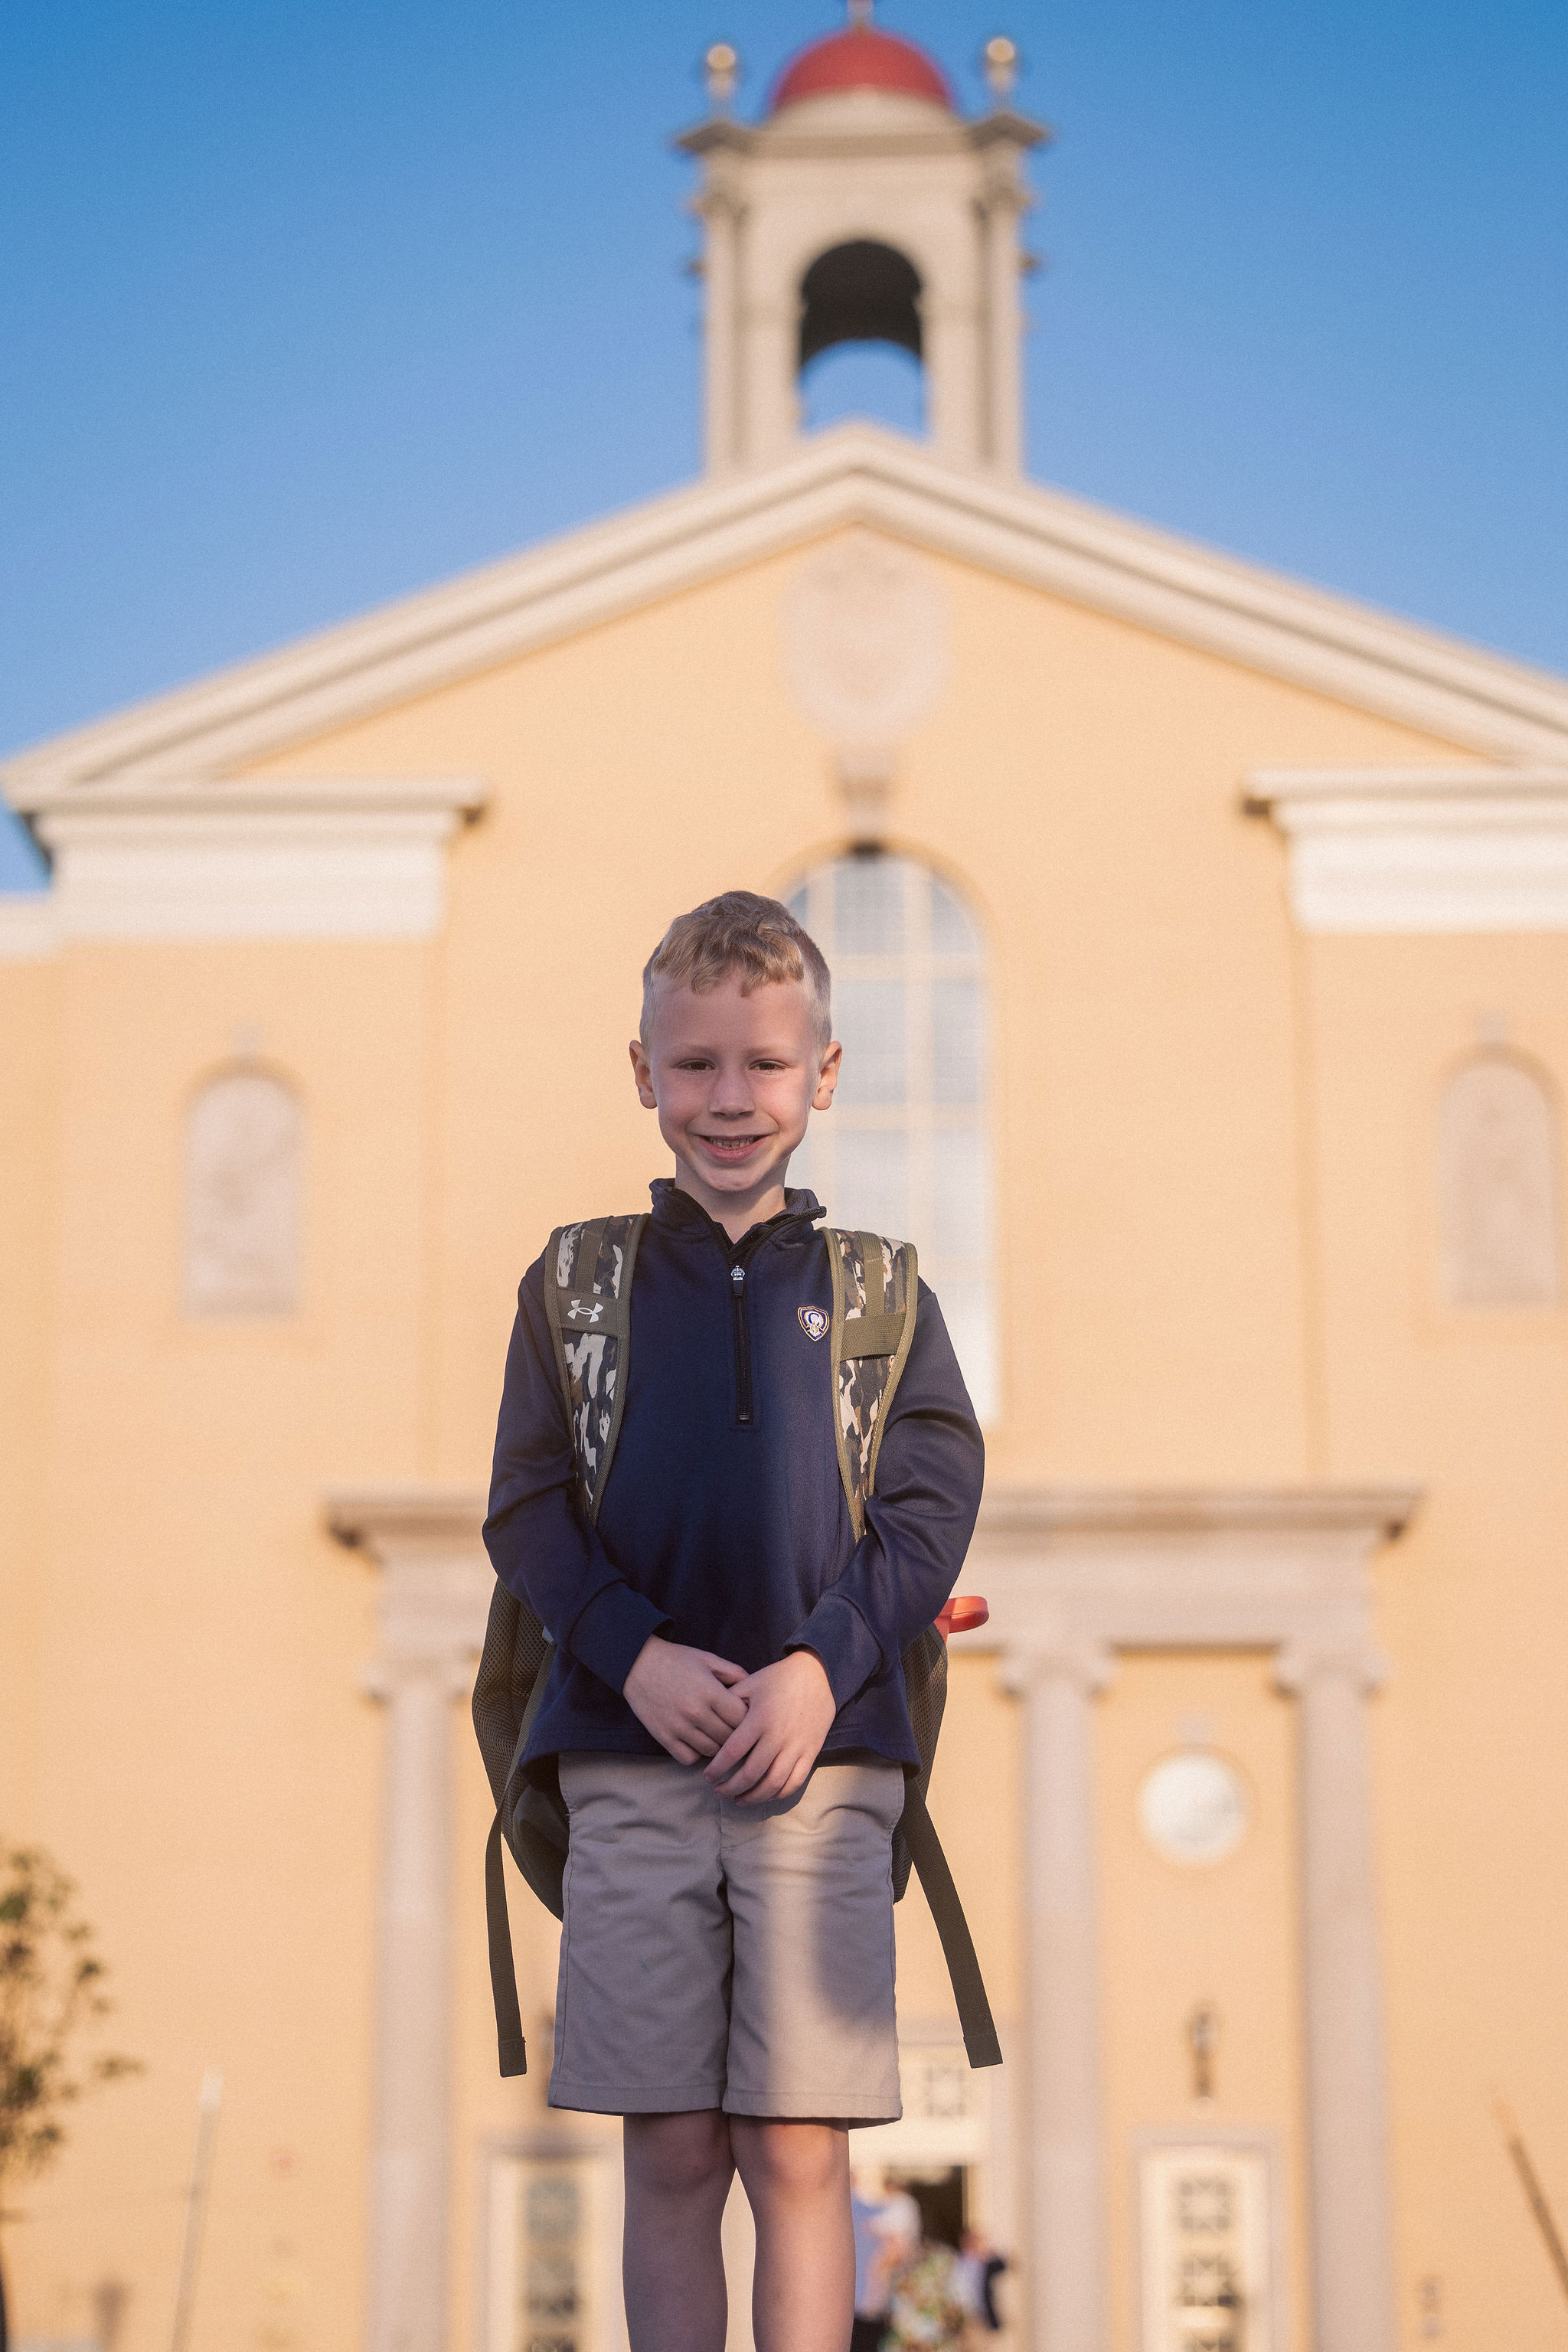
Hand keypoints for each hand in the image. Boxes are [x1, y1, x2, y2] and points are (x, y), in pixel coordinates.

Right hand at [623, 1636, 747, 1764]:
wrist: (637, 1664)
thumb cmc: (676, 1660)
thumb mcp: (707, 1659)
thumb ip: (733, 1672)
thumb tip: (754, 1689)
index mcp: (710, 1692)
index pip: (742, 1719)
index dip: (749, 1719)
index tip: (747, 1716)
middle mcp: (696, 1712)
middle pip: (729, 1738)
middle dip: (735, 1734)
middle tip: (735, 1729)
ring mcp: (679, 1727)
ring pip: (711, 1751)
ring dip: (717, 1745)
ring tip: (716, 1734)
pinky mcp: (664, 1737)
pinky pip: (688, 1758)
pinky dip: (695, 1753)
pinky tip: (696, 1740)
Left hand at [702, 1650, 836, 1802]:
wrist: (817, 1675)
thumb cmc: (779, 1678)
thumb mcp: (751, 1683)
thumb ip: (729, 1702)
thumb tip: (709, 1721)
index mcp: (760, 1718)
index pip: (733, 1752)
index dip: (717, 1769)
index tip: (707, 1776)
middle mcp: (778, 1736)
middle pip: (751, 1773)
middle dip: (730, 1788)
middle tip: (718, 1791)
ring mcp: (797, 1746)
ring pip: (773, 1783)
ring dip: (753, 1797)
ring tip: (738, 1800)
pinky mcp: (811, 1752)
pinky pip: (795, 1782)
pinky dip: (779, 1794)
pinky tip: (765, 1796)